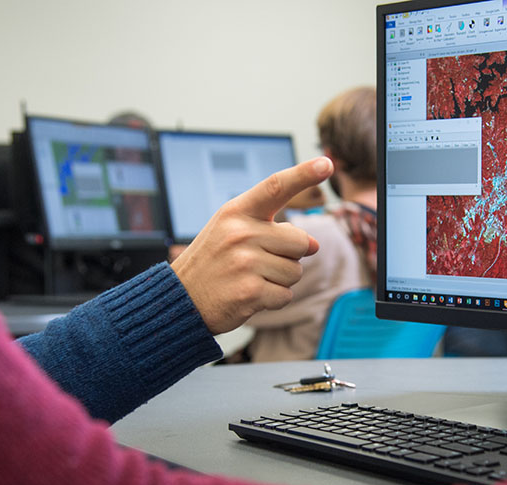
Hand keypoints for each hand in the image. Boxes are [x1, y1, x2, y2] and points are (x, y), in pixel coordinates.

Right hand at [171, 157, 333, 332]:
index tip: (325, 163)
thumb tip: (314, 244)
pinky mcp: (250, 292)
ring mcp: (245, 263)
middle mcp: (241, 233)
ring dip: (279, 280)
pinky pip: (285, 294)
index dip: (303, 174)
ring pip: (295, 271)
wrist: (180, 300)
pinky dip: (273, 299)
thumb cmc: (212, 262)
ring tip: (250, 278)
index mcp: (236, 212)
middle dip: (290, 256)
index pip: (275, 187)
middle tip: (258, 262)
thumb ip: (273, 230)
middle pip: (300, 241)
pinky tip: (250, 295)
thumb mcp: (232, 231)